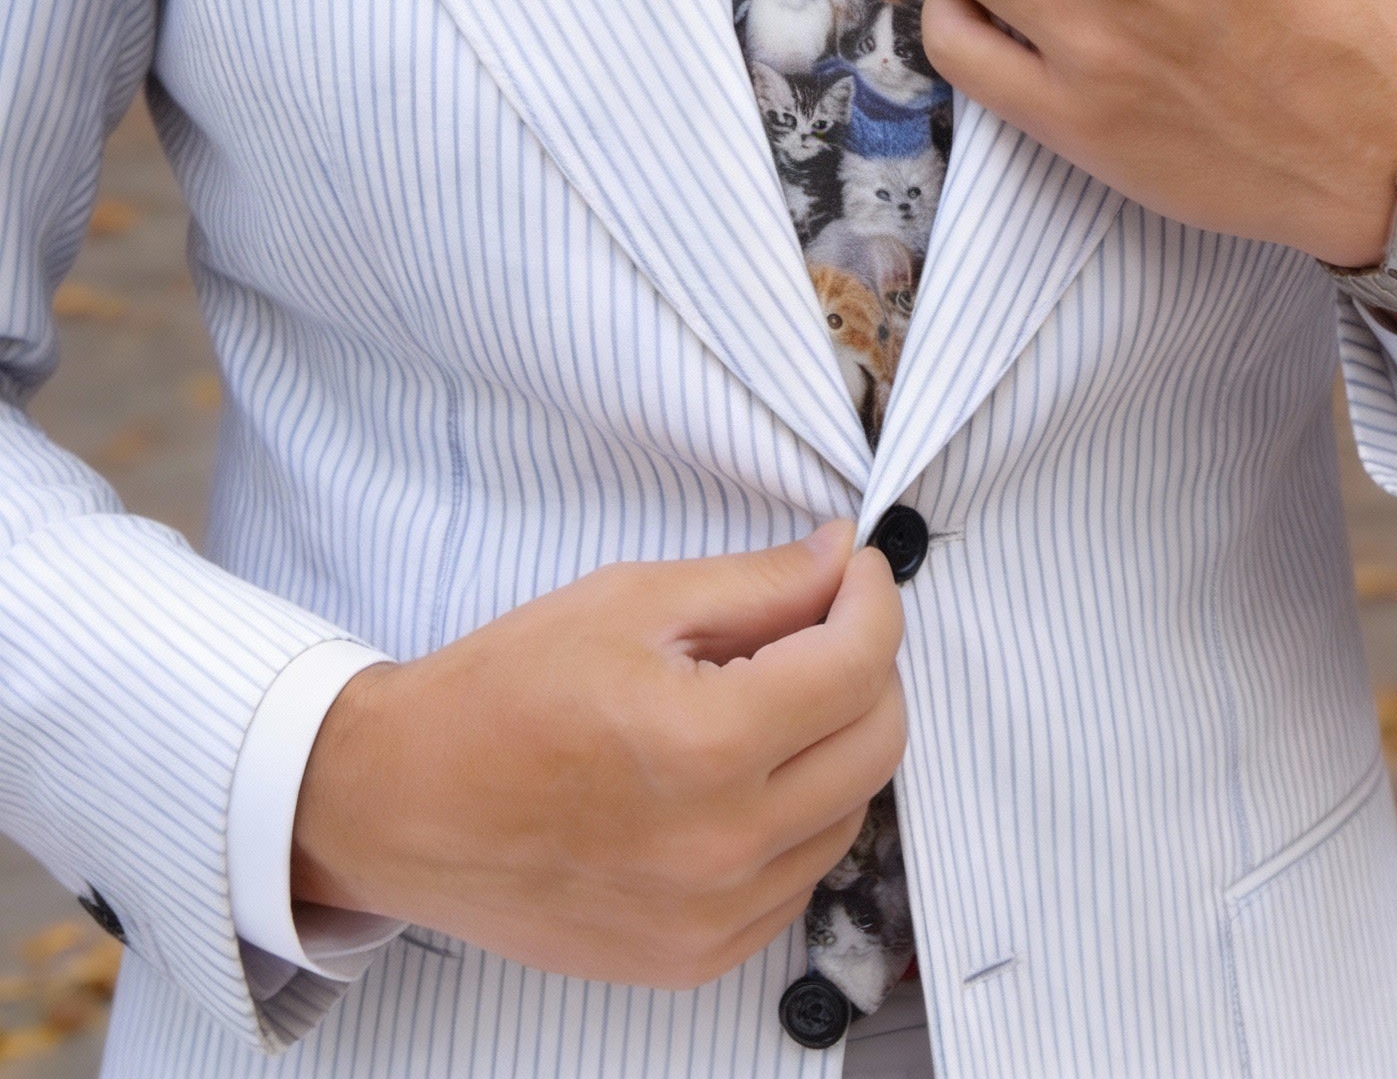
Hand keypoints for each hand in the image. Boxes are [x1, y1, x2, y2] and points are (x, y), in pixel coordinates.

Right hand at [291, 523, 904, 988]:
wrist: (399, 805)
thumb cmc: (502, 693)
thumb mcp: (631, 601)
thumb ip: (758, 583)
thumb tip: (842, 558)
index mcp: (706, 745)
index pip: (860, 665)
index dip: (874, 599)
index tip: (856, 570)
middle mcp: (723, 846)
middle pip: (879, 742)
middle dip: (870, 664)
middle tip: (824, 621)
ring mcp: (712, 917)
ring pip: (850, 812)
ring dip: (838, 741)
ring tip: (773, 695)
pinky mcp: (695, 957)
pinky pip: (799, 875)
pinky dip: (798, 814)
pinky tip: (744, 771)